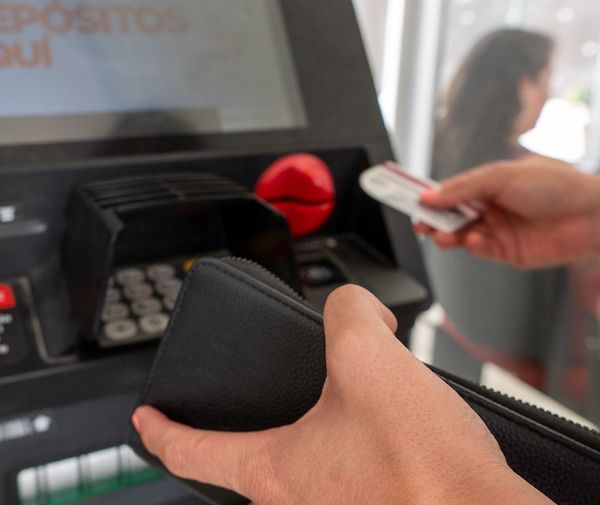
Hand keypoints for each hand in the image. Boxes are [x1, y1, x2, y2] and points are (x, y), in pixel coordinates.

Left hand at [133, 285, 552, 504]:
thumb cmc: (427, 471)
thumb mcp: (369, 358)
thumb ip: (347, 312)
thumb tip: (354, 307)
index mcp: (277, 469)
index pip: (192, 452)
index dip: (162, 430)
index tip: (146, 420)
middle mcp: (301, 500)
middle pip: (250, 456)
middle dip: (252, 417)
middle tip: (258, 392)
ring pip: (304, 460)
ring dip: (314, 422)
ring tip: (337, 391)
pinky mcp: (378, 504)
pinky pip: (348, 467)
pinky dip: (355, 435)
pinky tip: (388, 416)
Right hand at [416, 156, 599, 267]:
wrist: (592, 215)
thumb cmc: (556, 185)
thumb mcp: (502, 177)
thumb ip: (463, 189)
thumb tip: (429, 196)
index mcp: (487, 184)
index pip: (450, 190)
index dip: (429, 195)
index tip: (407, 197)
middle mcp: (490, 207)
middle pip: (451, 215)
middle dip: (433, 219)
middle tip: (419, 222)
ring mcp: (497, 229)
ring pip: (461, 234)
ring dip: (448, 235)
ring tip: (440, 235)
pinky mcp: (506, 251)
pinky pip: (480, 250)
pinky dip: (472, 246)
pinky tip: (473, 240)